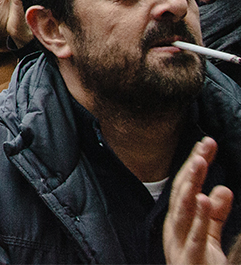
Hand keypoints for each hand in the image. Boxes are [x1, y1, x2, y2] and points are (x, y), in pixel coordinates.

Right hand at [163, 138, 231, 264]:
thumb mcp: (210, 240)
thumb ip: (216, 217)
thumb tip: (223, 188)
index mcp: (179, 224)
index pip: (186, 188)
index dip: (195, 165)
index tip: (208, 144)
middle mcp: (174, 230)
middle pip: (182, 193)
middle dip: (192, 169)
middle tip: (204, 145)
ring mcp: (179, 245)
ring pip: (183, 209)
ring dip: (191, 185)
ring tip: (200, 163)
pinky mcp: (189, 260)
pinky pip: (195, 236)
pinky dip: (200, 217)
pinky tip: (205, 199)